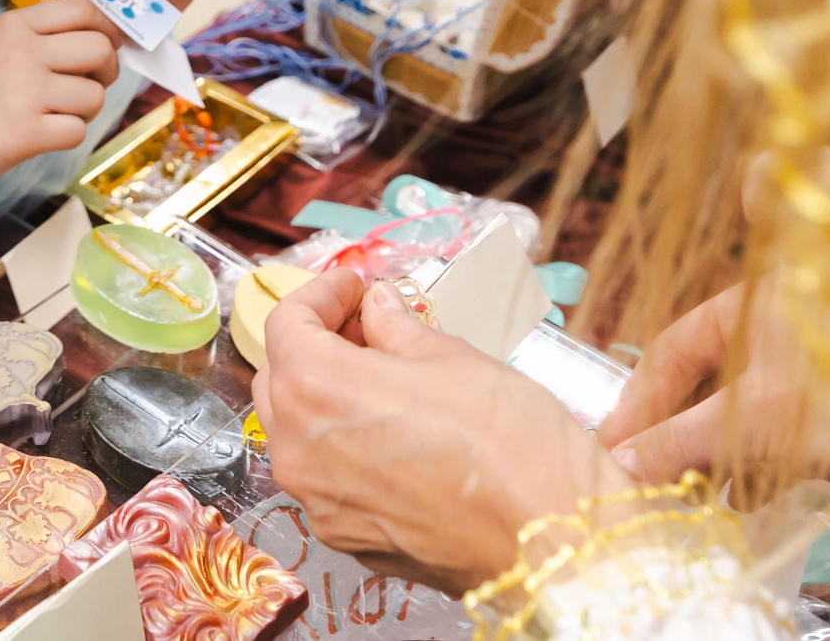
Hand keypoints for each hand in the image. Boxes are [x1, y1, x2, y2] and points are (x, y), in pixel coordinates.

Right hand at [0, 0, 120, 188]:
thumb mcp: (1, 43)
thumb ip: (46, 34)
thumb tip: (108, 37)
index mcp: (18, 25)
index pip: (85, 8)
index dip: (107, 27)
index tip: (105, 45)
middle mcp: (24, 52)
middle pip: (100, 49)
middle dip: (106, 70)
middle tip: (86, 83)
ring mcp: (26, 93)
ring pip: (95, 95)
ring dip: (85, 109)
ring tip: (58, 112)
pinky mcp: (26, 133)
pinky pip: (78, 131)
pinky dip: (68, 136)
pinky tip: (44, 133)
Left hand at [253, 271, 629, 590]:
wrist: (548, 544)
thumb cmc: (507, 442)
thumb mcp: (452, 358)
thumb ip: (397, 328)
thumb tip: (377, 307)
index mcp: (316, 388)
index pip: (287, 324)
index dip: (320, 294)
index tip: (355, 285)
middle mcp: (298, 449)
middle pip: (281, 377)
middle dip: (318, 343)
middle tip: (369, 324)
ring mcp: (318, 502)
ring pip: (296, 431)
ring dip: (325, 395)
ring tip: (382, 377)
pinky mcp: (345, 538)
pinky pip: (324, 476)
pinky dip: (342, 445)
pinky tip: (391, 432)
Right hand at [595, 282, 829, 489]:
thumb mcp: (747, 417)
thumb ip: (679, 440)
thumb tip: (620, 463)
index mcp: (750, 301)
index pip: (674, 347)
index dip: (640, 397)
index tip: (613, 443)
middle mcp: (781, 325)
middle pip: (709, 379)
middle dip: (680, 431)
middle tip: (651, 476)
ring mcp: (813, 365)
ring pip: (745, 408)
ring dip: (718, 453)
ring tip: (700, 496)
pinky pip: (781, 432)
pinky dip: (758, 463)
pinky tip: (752, 498)